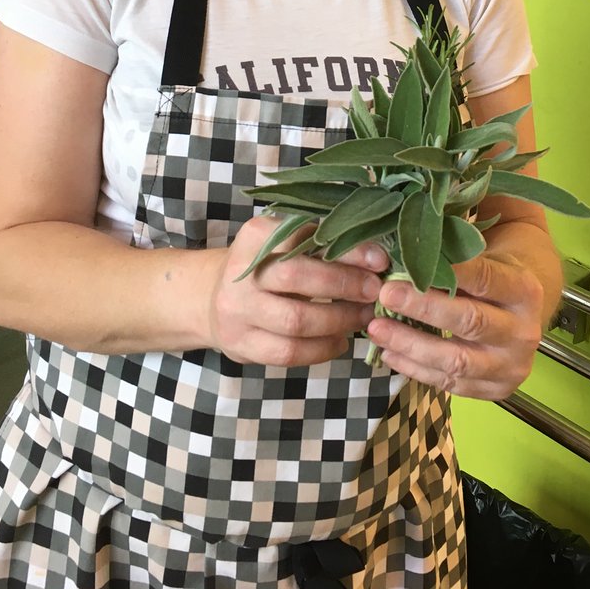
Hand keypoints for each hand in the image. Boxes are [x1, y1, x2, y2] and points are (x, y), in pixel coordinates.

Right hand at [206, 215, 387, 367]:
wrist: (211, 299)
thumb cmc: (264, 268)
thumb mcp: (283, 245)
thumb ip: (321, 246)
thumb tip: (377, 258)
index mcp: (255, 235)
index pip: (303, 237)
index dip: (345, 249)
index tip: (379, 260)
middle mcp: (241, 272)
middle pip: (296, 276)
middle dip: (343, 284)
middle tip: (375, 292)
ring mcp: (237, 311)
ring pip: (295, 320)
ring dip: (338, 321)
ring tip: (363, 318)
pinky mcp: (241, 345)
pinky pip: (288, 353)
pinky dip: (322, 349)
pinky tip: (340, 341)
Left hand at [365, 251, 543, 398]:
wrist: (522, 311)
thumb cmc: (493, 274)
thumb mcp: (485, 256)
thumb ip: (454, 256)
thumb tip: (405, 254)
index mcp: (525, 291)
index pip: (484, 279)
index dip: (448, 272)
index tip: (409, 263)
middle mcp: (523, 331)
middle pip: (470, 322)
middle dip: (423, 309)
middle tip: (385, 295)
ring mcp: (511, 365)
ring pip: (457, 361)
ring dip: (411, 346)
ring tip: (377, 329)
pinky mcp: (496, 389)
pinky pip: (450, 384)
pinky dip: (416, 369)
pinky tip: (390, 353)